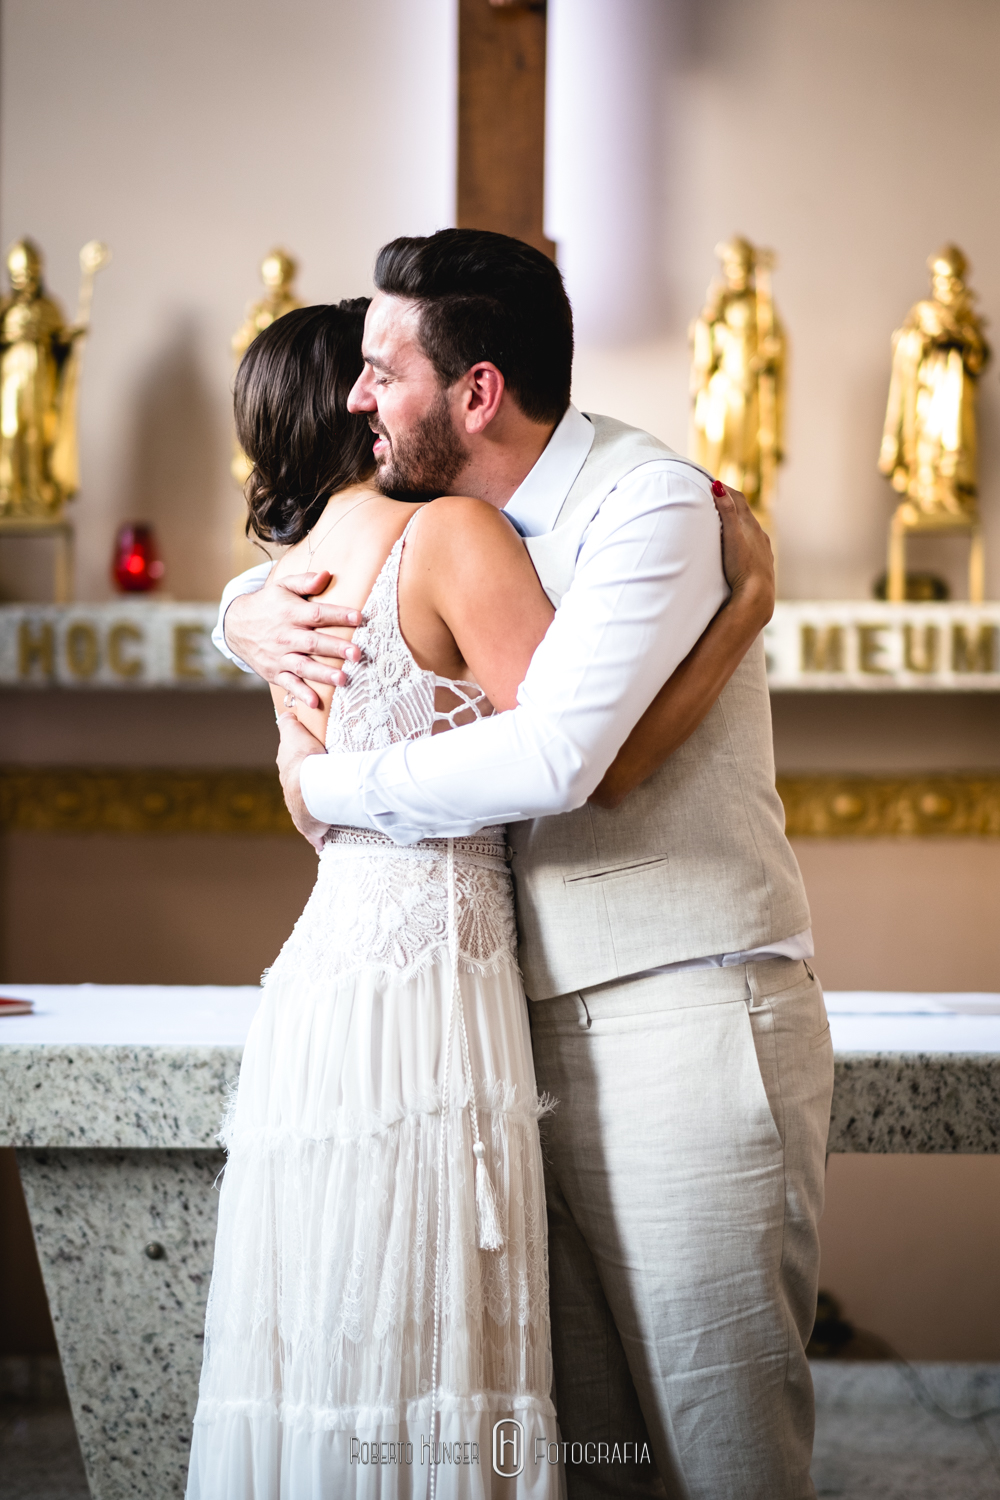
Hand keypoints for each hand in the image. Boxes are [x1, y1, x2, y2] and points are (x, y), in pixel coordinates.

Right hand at [224, 571, 363, 710]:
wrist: (236, 626)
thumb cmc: (268, 605)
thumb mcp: (282, 587)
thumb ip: (304, 582)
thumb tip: (326, 575)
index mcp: (290, 613)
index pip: (317, 614)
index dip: (338, 616)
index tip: (358, 618)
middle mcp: (285, 636)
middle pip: (313, 643)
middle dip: (335, 648)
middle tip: (356, 654)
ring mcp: (279, 656)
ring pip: (302, 666)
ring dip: (322, 674)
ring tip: (343, 680)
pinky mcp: (274, 672)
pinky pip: (288, 684)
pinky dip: (300, 694)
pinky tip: (315, 702)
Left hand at [276, 712, 329, 852]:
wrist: (309, 786)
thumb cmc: (304, 758)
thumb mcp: (293, 733)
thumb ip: (289, 723)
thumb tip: (285, 715)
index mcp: (288, 773)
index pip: (292, 770)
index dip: (300, 769)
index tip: (308, 771)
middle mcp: (290, 795)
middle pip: (300, 793)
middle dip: (308, 794)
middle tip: (323, 792)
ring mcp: (299, 813)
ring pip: (307, 813)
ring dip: (315, 814)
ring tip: (328, 814)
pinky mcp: (310, 828)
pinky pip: (315, 836)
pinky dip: (318, 839)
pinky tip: (322, 844)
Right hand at [710, 481, 774, 626]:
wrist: (756, 596)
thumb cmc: (742, 566)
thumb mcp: (731, 536)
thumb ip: (726, 511)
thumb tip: (718, 486)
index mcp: (751, 525)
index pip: (738, 499)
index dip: (725, 489)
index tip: (711, 483)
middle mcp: (760, 535)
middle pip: (745, 513)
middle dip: (731, 503)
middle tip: (716, 498)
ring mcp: (762, 550)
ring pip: (751, 530)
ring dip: (738, 523)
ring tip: (726, 522)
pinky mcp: (762, 565)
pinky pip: (754, 546)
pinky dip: (744, 540)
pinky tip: (741, 548)